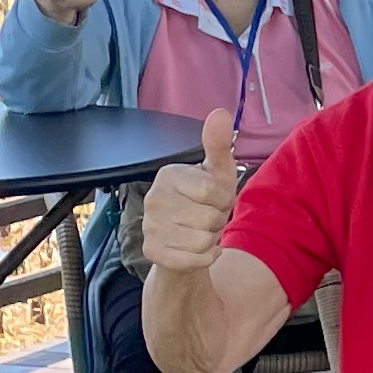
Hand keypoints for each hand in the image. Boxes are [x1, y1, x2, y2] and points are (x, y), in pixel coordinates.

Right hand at [145, 110, 237, 273]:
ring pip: (203, 240)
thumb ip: (218, 145)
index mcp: (168, 175)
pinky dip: (206, 257)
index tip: (214, 198)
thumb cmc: (204, 203)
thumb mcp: (217, 173)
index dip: (223, 199)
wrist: (185, 242)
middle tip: (206, 217)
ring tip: (200, 231)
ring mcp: (150, 227)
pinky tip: (197, 249)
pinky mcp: (153, 252)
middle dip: (217, 221)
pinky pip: (197, 259)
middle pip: (209, 218)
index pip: (211, 191)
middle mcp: (153, 199)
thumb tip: (219, 113)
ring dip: (211, 239)